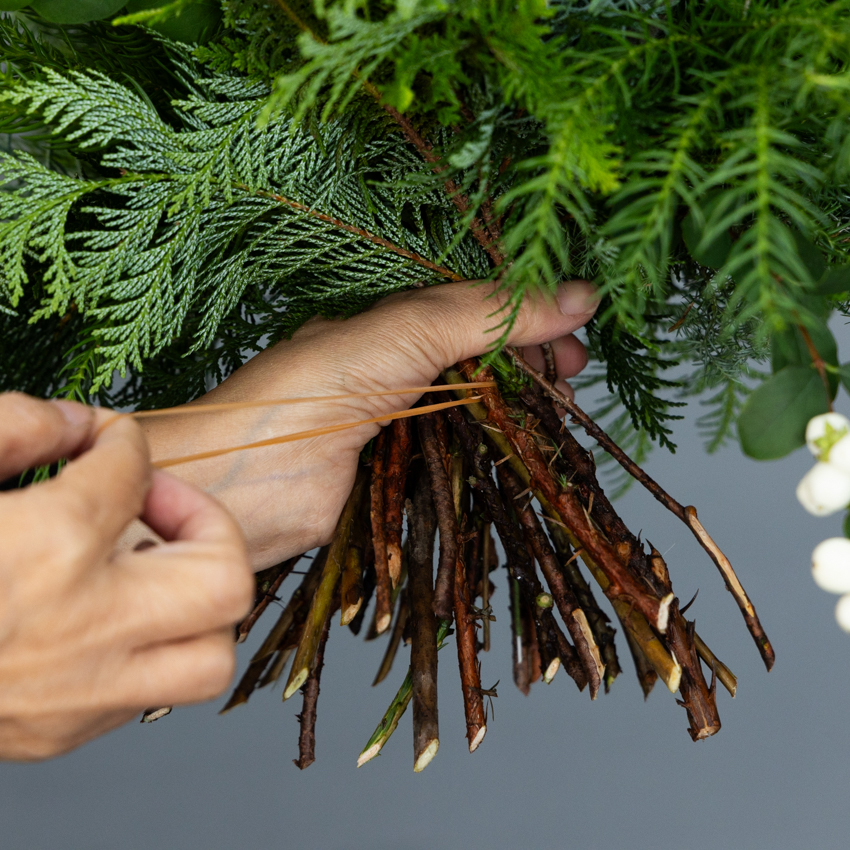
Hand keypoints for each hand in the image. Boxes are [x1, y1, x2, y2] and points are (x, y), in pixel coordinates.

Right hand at [0, 394, 252, 759]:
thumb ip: (9, 427)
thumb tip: (75, 423)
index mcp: (46, 548)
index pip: (132, 467)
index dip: (121, 439)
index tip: (104, 440)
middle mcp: (80, 627)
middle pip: (225, 577)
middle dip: (206, 520)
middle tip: (155, 502)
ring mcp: (77, 694)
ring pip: (209, 657)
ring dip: (197, 601)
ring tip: (148, 565)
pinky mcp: (59, 734)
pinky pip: (154, 693)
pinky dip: (151, 644)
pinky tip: (106, 613)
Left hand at [141, 279, 598, 567]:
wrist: (244, 482)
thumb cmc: (312, 391)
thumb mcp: (405, 332)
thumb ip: (487, 315)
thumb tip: (579, 294)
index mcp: (389, 324)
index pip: (475, 309)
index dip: (527, 315)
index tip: (576, 332)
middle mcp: (393, 369)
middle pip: (479, 358)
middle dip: (531, 361)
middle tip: (574, 374)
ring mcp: (393, 424)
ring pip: (471, 407)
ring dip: (518, 409)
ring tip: (558, 413)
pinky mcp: (392, 475)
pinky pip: (453, 456)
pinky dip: (491, 452)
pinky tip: (519, 455)